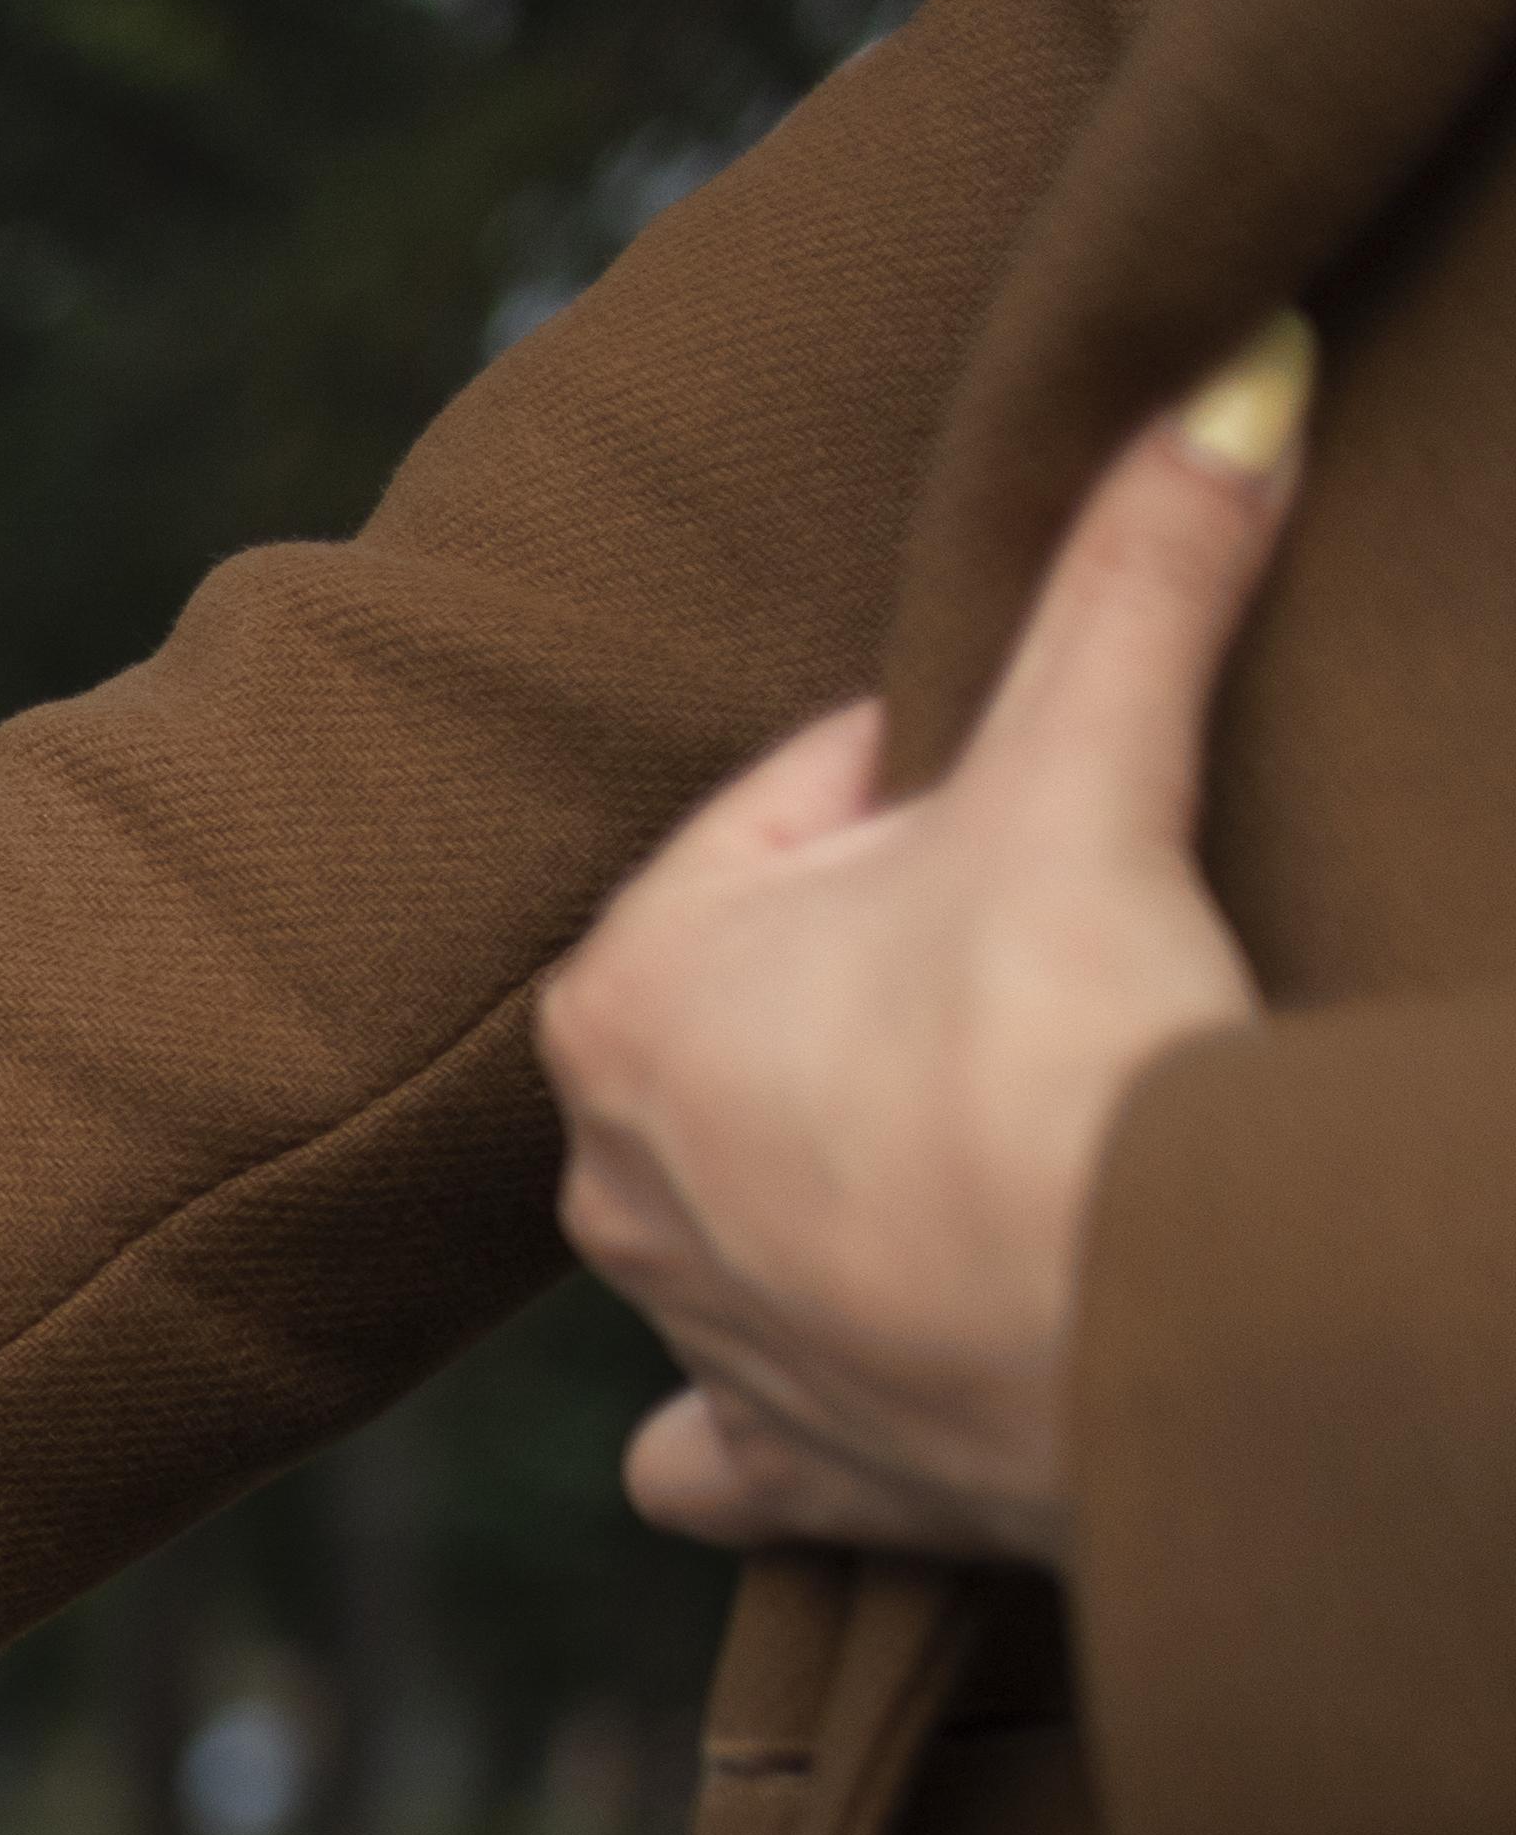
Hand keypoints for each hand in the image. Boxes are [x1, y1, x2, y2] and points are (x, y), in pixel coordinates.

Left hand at [544, 311, 1313, 1568]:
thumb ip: (1140, 570)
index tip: (1049, 807)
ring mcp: (684, 1332)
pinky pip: (726, 1440)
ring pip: (744, 1201)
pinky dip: (765, 1410)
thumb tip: (1231, 370)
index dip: (951, 785)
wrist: (1141, 1327)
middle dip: (897, 971)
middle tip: (1052, 967)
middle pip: (780, 1002)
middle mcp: (603, 1173)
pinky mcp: (780, 1464)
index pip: (797, 809)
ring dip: (843, 1165)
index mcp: (622, 991)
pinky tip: (829, 1368)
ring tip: (997, 1135)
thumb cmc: (1063, 1046)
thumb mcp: (1091, 768)